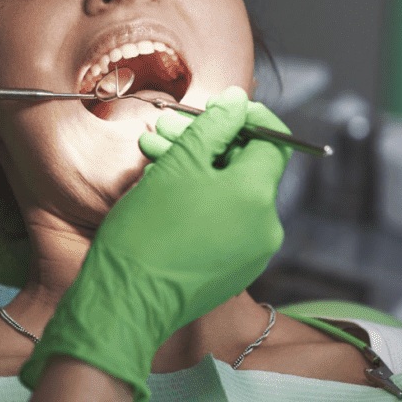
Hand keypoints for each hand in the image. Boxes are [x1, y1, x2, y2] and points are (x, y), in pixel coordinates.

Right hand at [20, 87, 290, 400]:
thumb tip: (237, 101)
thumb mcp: (179, 164)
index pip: (274, 141)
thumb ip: (214, 126)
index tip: (220, 106)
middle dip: (208, 142)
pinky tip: (161, 186)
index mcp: (257, 196)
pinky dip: (199, 199)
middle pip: (246, 167)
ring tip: (152, 152)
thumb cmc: (149, 231)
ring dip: (196, 168)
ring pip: (230, 194)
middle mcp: (265, 226)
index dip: (249, 116)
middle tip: (168, 128)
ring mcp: (250, 252)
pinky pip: (224, 222)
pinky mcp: (232, 270)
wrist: (127, 300)